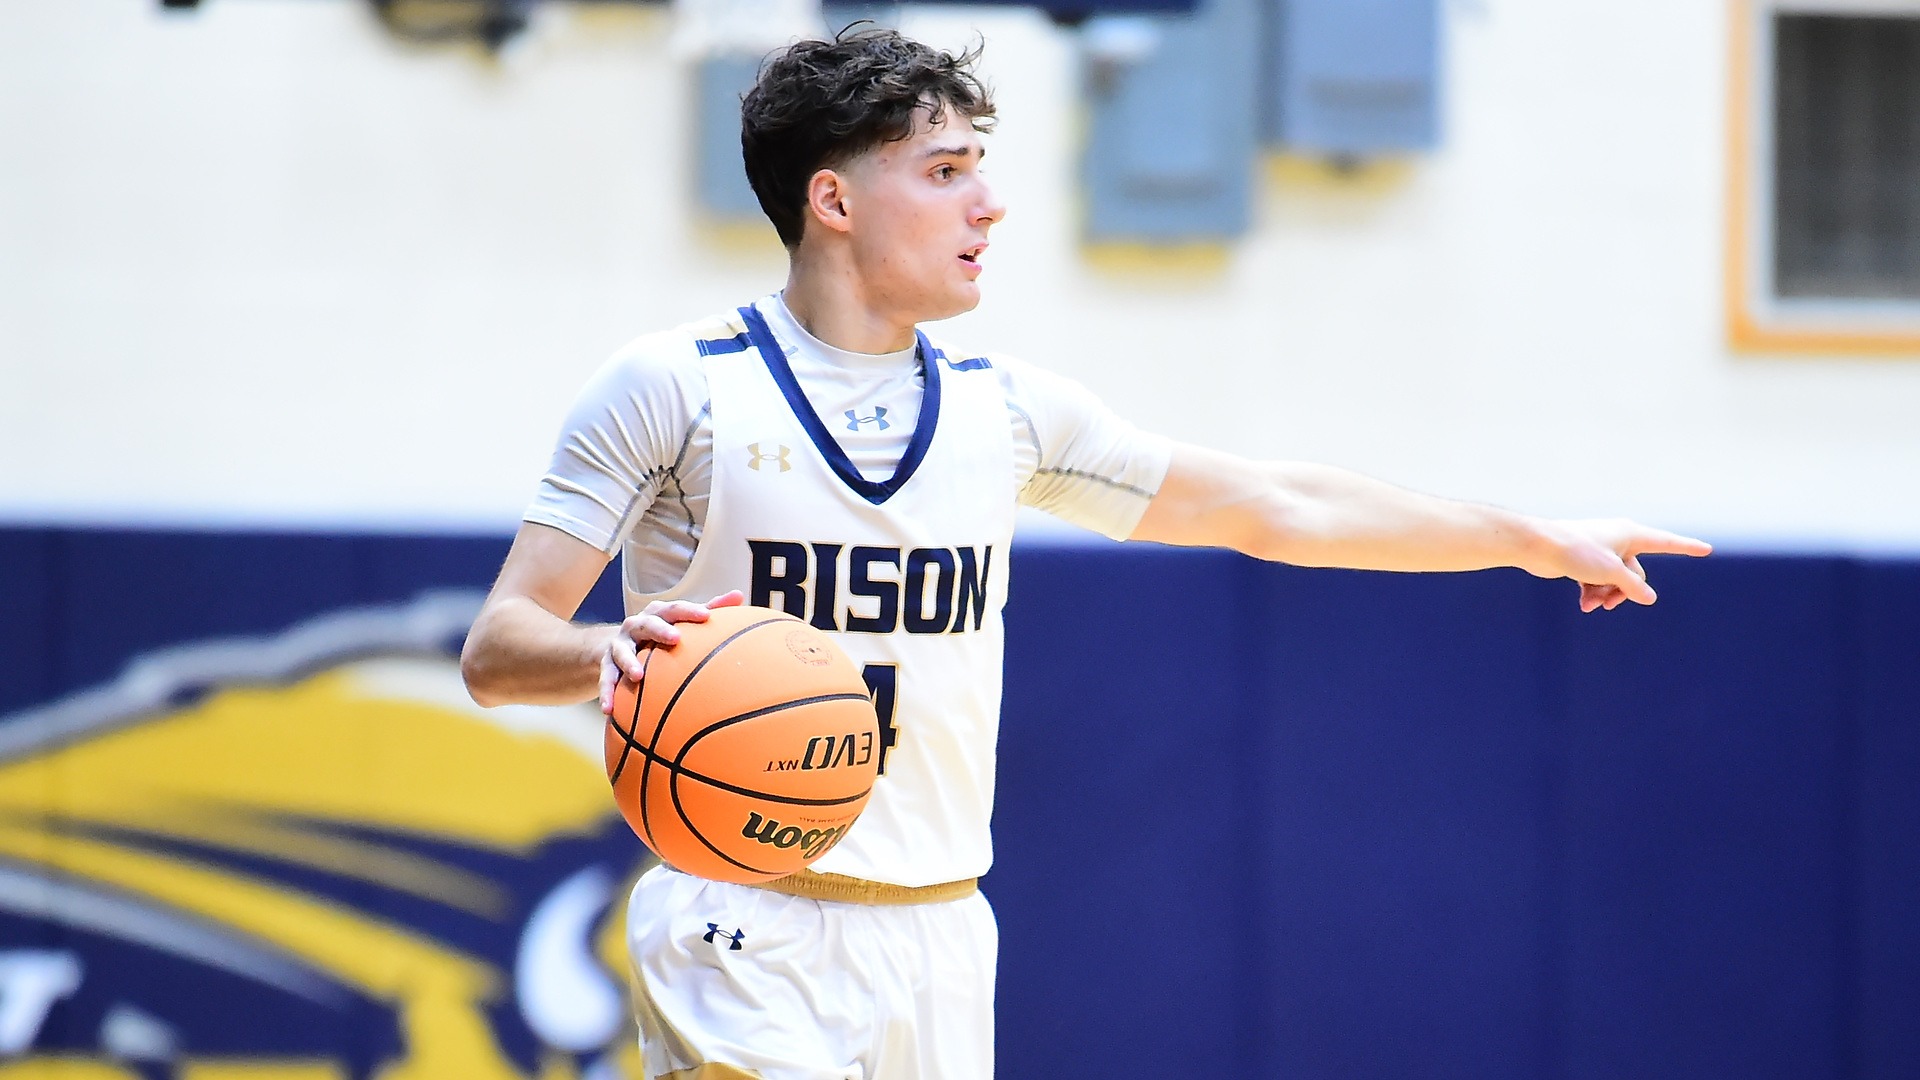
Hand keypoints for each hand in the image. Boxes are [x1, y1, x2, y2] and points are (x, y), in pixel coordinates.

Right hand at [599, 590, 745, 713]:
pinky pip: (606, 679)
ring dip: (628, 662)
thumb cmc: (661, 631)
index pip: (674, 609)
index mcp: (658, 614)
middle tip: (675, 639)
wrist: (619, 642)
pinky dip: (607, 693)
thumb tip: (739, 595)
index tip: (706, 616)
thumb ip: (710, 608)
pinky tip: (609, 709)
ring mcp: (619, 645)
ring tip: (638, 676)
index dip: (689, 611)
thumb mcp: (681, 620)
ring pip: (622, 652)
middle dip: (659, 630)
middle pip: (647, 624)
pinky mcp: (606, 665)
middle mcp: (636, 625)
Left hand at [1529, 519, 1711, 612]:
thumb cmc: (1575, 551)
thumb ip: (1632, 585)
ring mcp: (1601, 551)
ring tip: (1592, 604)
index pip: (1666, 542)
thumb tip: (1649, 598)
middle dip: (1624, 591)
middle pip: (1636, 573)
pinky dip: (1594, 593)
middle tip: (1609, 601)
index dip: (1687, 547)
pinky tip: (1585, 604)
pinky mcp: (1585, 562)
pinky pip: (1599, 581)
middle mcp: (1618, 540)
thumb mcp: (1611, 571)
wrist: (1538, 546)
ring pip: (1616, 581)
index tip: (1707, 549)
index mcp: (1630, 533)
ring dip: (1606, 595)